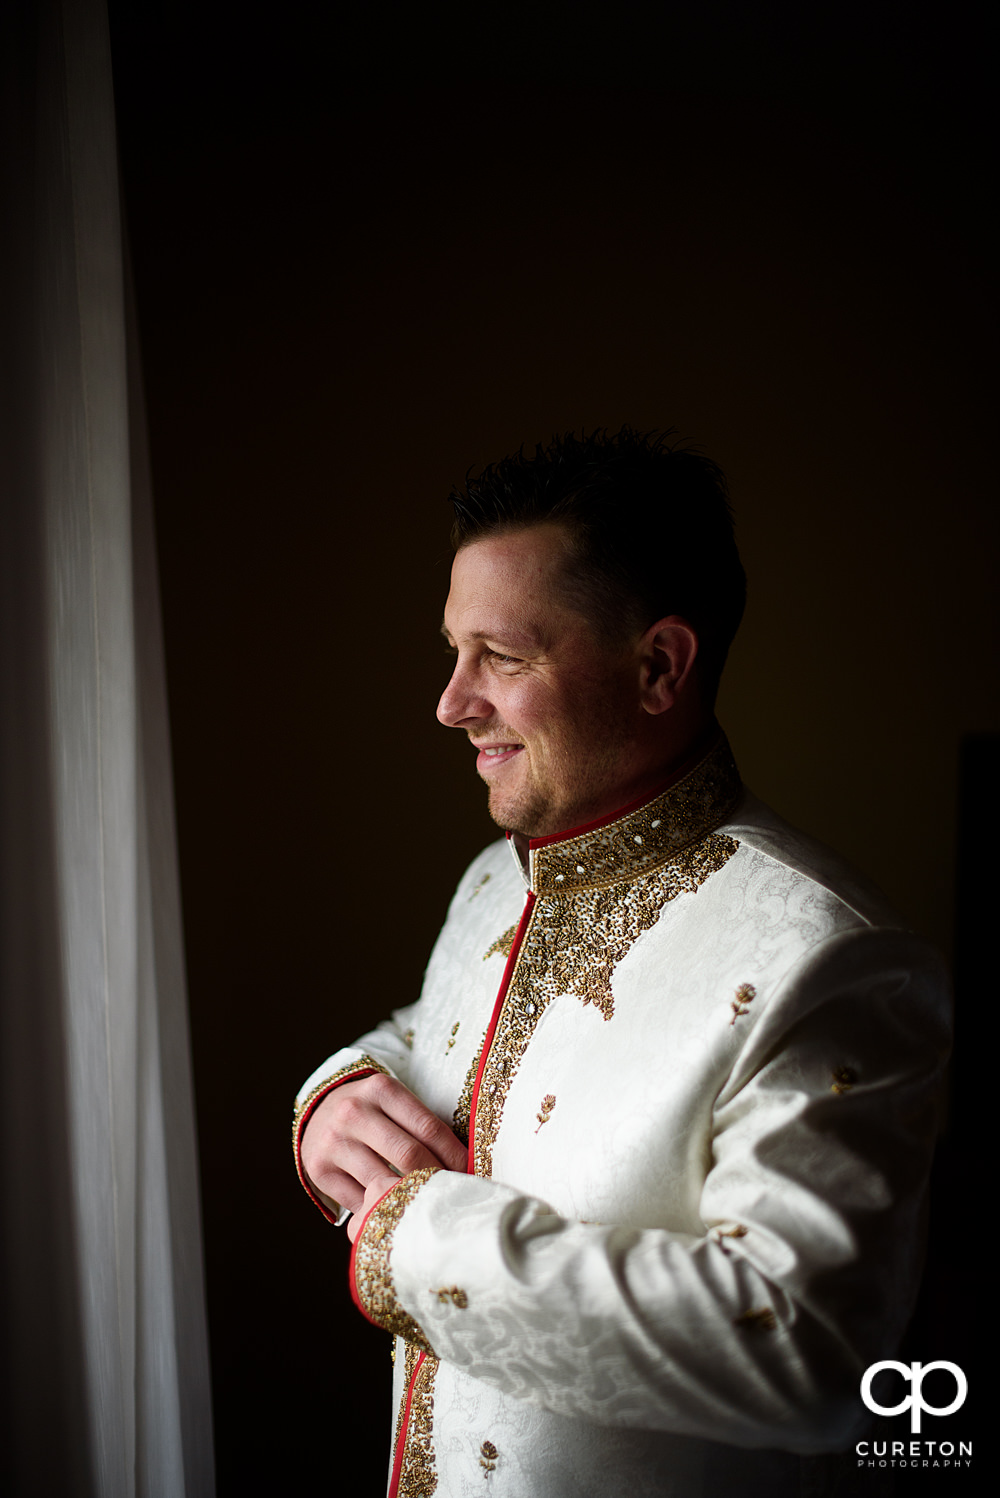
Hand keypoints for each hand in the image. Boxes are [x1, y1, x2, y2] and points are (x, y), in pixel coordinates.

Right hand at [300, 1072, 467, 1228]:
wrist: (320, 1111)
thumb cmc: (372, 1111)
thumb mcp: (394, 1103)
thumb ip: (422, 1126)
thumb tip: (465, 1163)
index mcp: (381, 1089)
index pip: (428, 1127)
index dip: (454, 1154)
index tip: (471, 1172)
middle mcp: (354, 1112)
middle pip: (409, 1155)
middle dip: (438, 1178)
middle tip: (456, 1193)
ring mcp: (334, 1141)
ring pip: (383, 1181)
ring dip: (410, 1197)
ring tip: (431, 1206)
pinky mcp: (319, 1169)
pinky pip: (359, 1201)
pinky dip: (379, 1208)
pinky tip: (394, 1210)